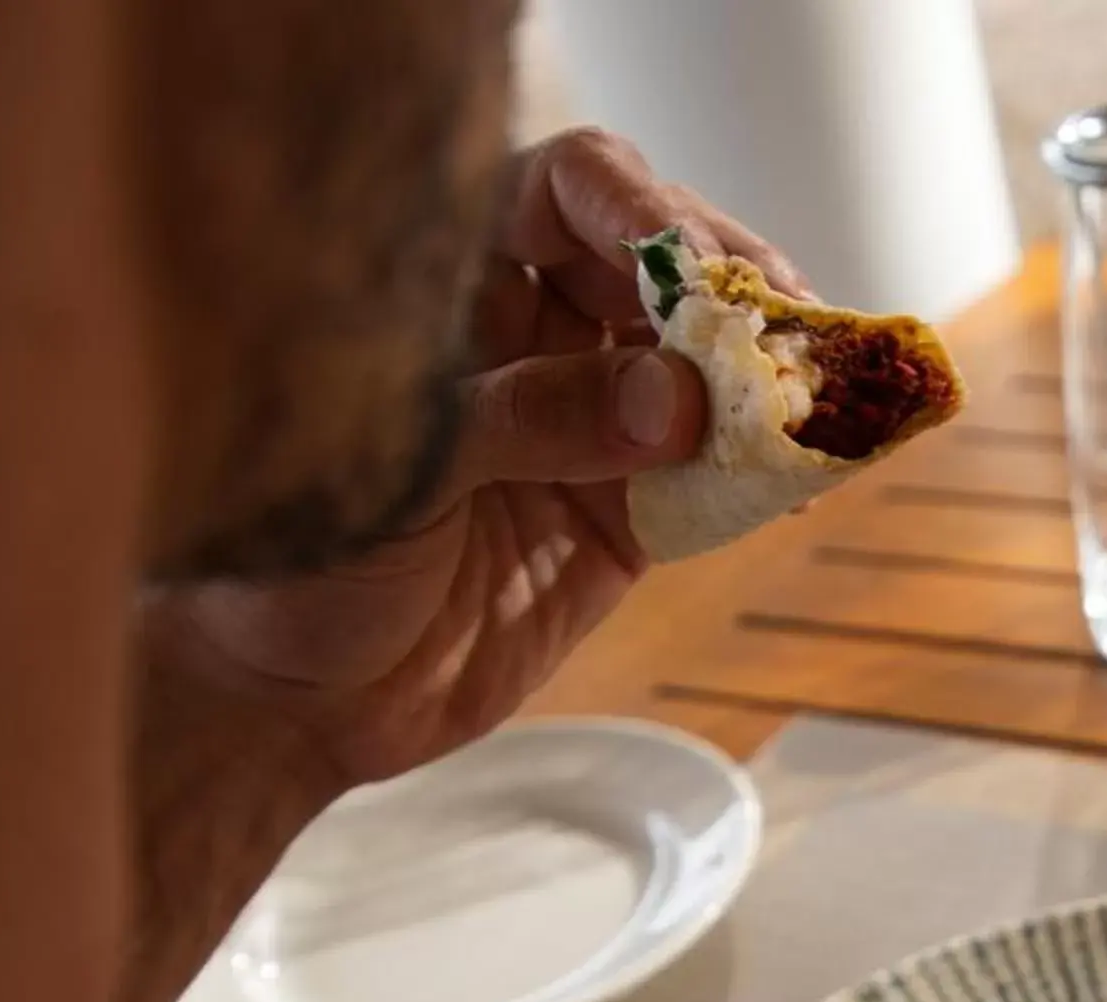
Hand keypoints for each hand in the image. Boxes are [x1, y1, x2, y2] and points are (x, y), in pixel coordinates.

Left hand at [141, 127, 807, 795]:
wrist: (289, 704)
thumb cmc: (288, 562)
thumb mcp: (392, 472)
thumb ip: (530, 418)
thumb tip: (669, 398)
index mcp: (446, 284)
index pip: (558, 192)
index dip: (633, 205)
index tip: (686, 259)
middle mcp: (523, 338)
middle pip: (652, 266)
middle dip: (727, 282)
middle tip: (785, 320)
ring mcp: (580, 427)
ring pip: (696, 366)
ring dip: (762, 372)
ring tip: (818, 388)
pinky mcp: (620, 520)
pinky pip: (709, 477)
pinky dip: (762, 472)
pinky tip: (804, 472)